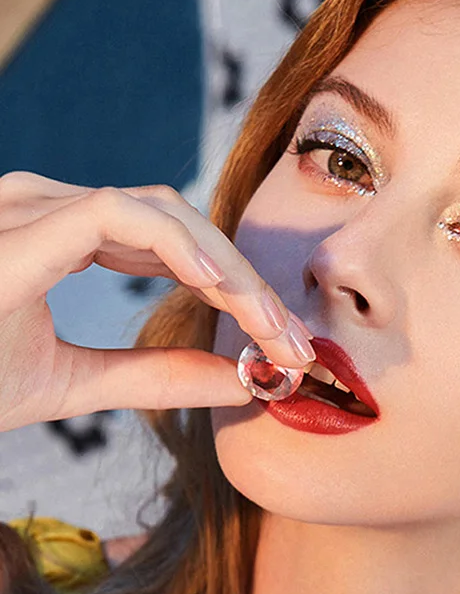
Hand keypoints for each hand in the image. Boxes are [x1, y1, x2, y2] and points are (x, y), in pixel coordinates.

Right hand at [0, 171, 315, 432]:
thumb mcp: (75, 386)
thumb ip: (156, 378)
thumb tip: (248, 379)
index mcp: (53, 234)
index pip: (169, 242)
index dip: (237, 288)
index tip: (286, 347)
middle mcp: (42, 207)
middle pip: (179, 221)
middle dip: (248, 281)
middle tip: (298, 345)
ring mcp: (28, 208)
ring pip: (164, 211)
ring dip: (230, 269)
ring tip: (275, 329)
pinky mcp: (22, 228)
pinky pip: (119, 215)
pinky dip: (183, 251)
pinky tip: (224, 296)